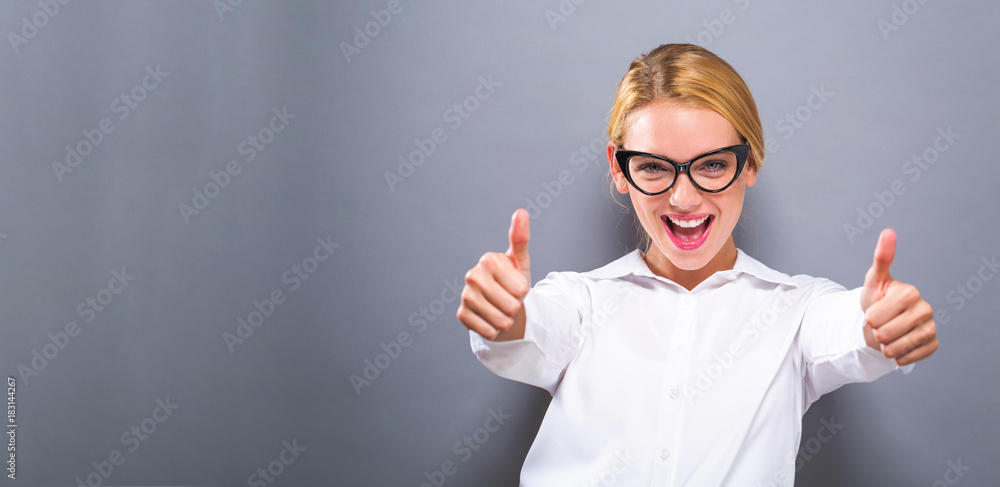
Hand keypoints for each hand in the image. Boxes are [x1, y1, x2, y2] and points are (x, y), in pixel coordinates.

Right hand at [457, 209, 530, 340]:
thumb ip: (520, 238)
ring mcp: (465, 295)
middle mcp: (473, 275)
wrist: (497, 304)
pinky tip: (490, 319)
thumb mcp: (520, 262)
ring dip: (506, 320)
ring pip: (500, 321)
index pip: (521, 290)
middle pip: (511, 306)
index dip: (523, 292)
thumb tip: (520, 212)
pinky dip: (494, 330)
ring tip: (501, 309)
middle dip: (515, 308)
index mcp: (489, 259)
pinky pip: (488, 331)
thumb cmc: (511, 280)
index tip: (514, 285)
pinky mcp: (461, 314)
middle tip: (508, 299)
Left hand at [860, 229, 937, 364]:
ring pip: (897, 347)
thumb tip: (888, 231)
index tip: (872, 312)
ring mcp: (931, 326)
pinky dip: (898, 356)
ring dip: (885, 347)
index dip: (869, 317)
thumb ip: (881, 258)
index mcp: (910, 292)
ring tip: (885, 337)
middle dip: (876, 332)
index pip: (876, 316)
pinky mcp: (933, 343)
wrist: (884, 322)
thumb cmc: (877, 300)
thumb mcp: (873, 280)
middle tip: (879, 325)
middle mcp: (925, 308)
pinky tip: (896, 347)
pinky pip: (911, 358)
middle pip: (886, 333)